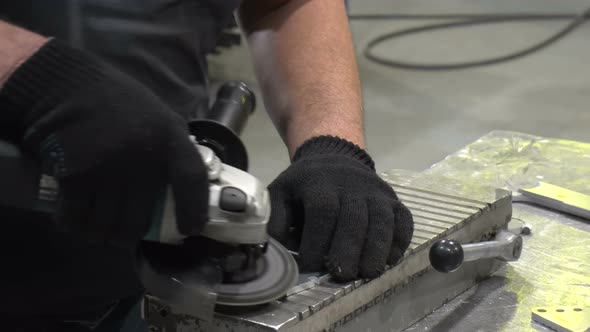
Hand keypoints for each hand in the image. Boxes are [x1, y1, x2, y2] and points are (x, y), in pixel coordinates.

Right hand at [0, 39, 208, 248]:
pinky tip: (74, 221)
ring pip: (105, 224)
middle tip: (123, 237)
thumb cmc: (117, 103)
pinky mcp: (74, 174)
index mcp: (169, 137)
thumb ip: (172, 149)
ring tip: (98, 231)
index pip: (191, 179)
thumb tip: (183, 190)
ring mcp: (108, 166)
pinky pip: (75, 217)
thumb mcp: (158, 118)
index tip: (188, 230)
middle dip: (128, 236)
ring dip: (101, 235)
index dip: (193, 210)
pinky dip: (74, 225)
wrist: (65, 85)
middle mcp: (143, 154)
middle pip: (139, 218)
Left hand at [268, 136, 413, 280]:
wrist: (334, 157)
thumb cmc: (305, 185)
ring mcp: (376, 191)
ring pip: (382, 219)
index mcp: (319, 182)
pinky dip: (400, 241)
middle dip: (348, 249)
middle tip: (342, 274)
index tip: (310, 265)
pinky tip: (389, 259)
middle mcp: (351, 184)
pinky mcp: (393, 200)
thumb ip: (276, 220)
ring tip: (368, 273)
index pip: (322, 211)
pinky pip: (403, 219)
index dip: (317, 240)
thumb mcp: (281, 193)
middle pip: (354, 217)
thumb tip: (279, 250)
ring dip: (376, 248)